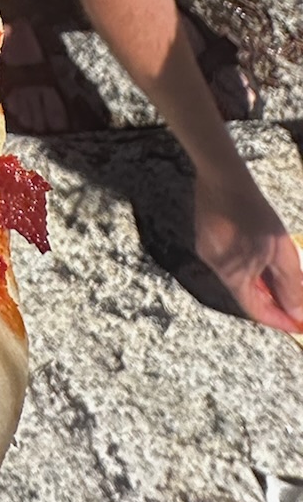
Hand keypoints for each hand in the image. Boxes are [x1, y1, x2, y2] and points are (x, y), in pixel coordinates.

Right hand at [193, 172, 302, 332]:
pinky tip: (265, 261)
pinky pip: (232, 262)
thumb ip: (291, 285)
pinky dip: (251, 268)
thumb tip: (297, 313)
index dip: (278, 320)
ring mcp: (209, 251)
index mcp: (232, 275)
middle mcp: (215, 267)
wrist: (223, 176)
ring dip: (263, 284)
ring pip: (240, 278)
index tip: (298, 325)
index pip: (255, 310)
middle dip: (273, 302)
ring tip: (286, 284)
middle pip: (247, 295)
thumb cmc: (254, 212)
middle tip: (298, 305)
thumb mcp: (281, 251)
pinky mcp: (208, 237)